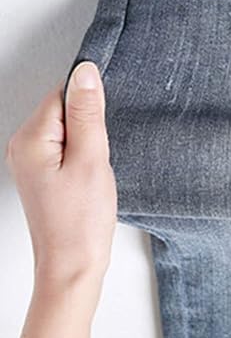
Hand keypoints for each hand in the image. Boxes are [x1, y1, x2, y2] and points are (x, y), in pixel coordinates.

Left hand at [4, 61, 115, 337]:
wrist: (73, 265)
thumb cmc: (82, 220)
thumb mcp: (91, 160)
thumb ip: (87, 113)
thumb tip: (85, 72)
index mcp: (30, 139)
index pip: (62, 95)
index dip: (89, 108)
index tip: (102, 134)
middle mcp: (23, 147)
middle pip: (63, 111)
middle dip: (89, 127)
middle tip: (99, 159)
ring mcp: (31, 162)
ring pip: (67, 131)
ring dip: (88, 144)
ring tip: (94, 172)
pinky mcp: (43, 175)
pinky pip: (66, 149)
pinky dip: (83, 157)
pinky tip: (90, 178)